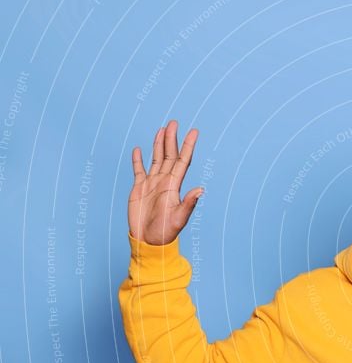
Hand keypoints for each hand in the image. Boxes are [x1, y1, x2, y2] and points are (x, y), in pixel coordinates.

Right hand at [129, 120, 202, 244]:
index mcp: (174, 185)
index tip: (194, 132)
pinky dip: (138, 159)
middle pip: (169, 155)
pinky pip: (139, 170)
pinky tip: (139, 149)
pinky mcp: (139, 188)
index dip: (188, 146)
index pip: (182, 161)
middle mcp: (164, 181)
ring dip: (158, 144)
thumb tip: (202, 190)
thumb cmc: (166, 232)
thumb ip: (189, 203)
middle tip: (174, 122)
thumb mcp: (179, 218)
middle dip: (171, 139)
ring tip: (162, 129)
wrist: (148, 241)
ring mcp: (152, 184)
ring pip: (156, 159)